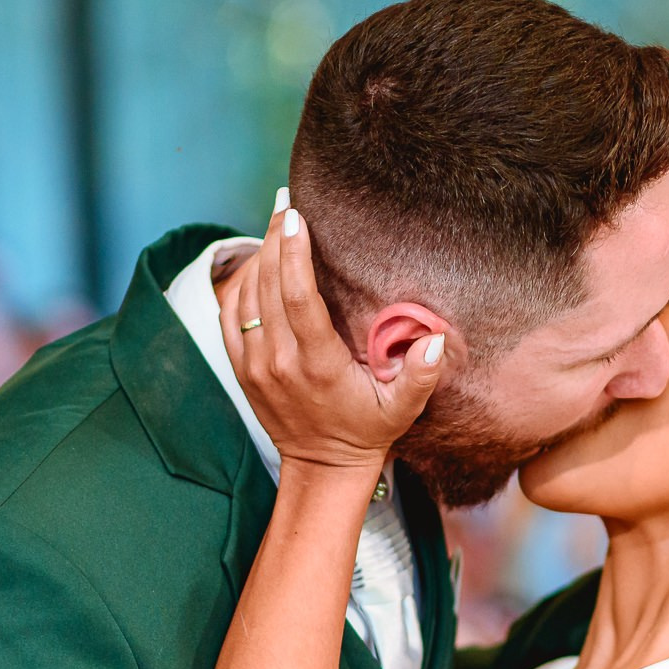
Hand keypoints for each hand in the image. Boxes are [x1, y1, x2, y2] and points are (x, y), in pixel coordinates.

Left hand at [219, 194, 444, 475]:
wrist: (322, 468)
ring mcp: (254, 364)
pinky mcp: (241, 367)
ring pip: (248, 295)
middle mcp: (279, 361)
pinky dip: (241, 282)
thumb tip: (436, 340)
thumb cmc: (367, 431)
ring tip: (278, 223)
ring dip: (261, 255)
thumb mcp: (402, 408)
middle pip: (269, 284)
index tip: (297, 215)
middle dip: (277, 238)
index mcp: (317, 364)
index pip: (297, 297)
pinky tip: (259, 260)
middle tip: (288, 201)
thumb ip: (420, 375)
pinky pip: (231, 313)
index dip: (295, 252)